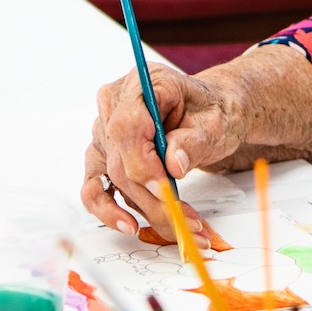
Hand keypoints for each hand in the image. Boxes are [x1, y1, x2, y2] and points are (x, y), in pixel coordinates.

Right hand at [83, 65, 248, 238]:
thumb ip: (194, 141)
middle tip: (186, 219)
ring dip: (145, 209)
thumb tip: (174, 164)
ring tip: (177, 228)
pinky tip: (130, 225)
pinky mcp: (103, 154)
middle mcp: (116, 104)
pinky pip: (95, 187)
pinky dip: (110, 210)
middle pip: (121, 159)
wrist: (212, 114)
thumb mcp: (216, 122)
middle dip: (153, 197)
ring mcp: (105, 130)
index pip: (127, 127)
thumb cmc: (213, 112)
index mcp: (144, 83)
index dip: (143, 163)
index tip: (165, 190)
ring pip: (113, 179)